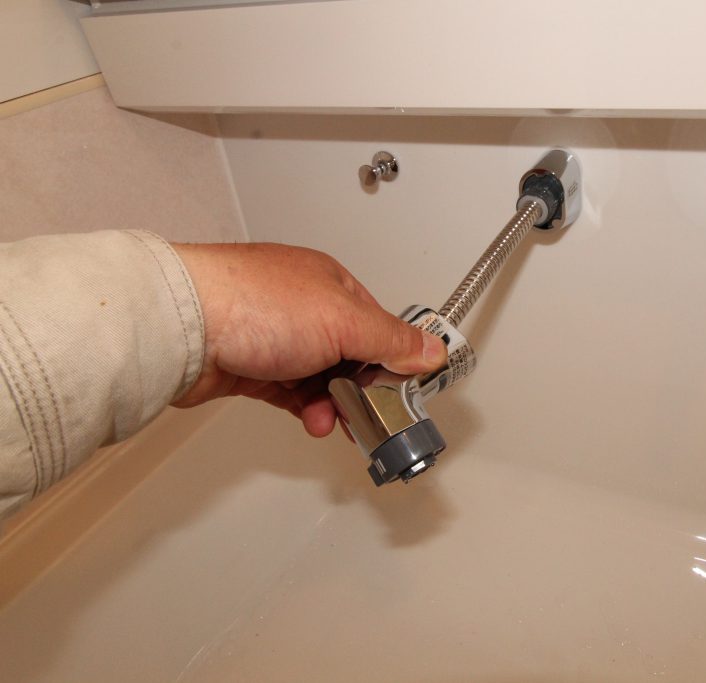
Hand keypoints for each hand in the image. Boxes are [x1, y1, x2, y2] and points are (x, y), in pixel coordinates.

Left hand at [171, 242, 446, 436]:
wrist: (181, 325)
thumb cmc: (254, 304)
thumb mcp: (344, 321)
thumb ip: (391, 341)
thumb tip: (431, 349)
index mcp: (330, 283)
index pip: (377, 324)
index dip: (392, 359)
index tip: (401, 390)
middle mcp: (302, 306)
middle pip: (349, 354)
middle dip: (361, 388)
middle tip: (369, 415)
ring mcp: (273, 335)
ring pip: (319, 377)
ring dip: (331, 403)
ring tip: (333, 421)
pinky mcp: (248, 365)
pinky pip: (289, 392)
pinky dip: (304, 408)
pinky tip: (311, 420)